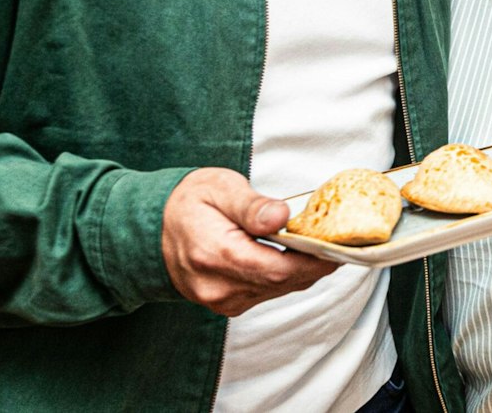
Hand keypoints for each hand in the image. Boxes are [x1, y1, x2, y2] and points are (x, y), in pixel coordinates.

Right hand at [162, 167, 338, 316]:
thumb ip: (251, 205)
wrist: (151, 229)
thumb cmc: (188, 202)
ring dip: (303, 271)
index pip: (277, 269)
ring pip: (277, 290)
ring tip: (324, 246)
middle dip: (315, 264)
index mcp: (214, 254)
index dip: (313, 260)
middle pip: (282, 282)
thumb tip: (281, 216)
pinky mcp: (225, 303)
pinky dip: (285, 276)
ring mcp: (220, 300)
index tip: (338, 245)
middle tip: (340, 242)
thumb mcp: (219, 188)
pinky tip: (297, 256)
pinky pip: (266, 293)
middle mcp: (216, 286)